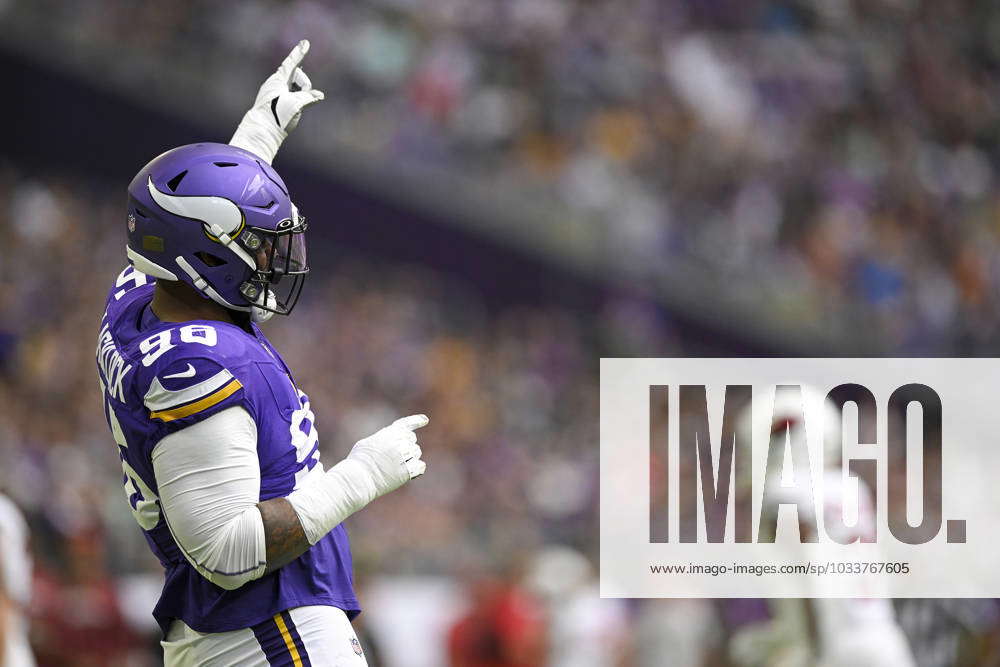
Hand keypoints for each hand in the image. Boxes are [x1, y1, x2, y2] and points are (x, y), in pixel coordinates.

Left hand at [229, 39, 324, 163]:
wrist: (262, 132)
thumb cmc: (277, 117)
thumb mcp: (296, 105)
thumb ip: (309, 97)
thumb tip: (320, 95)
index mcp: (278, 80)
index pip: (291, 63)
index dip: (299, 53)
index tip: (306, 42)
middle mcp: (276, 83)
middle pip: (297, 76)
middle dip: (305, 85)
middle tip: (303, 99)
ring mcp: (276, 92)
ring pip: (296, 87)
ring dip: (302, 94)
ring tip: (295, 108)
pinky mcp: (277, 101)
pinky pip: (293, 94)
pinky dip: (298, 99)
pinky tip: (294, 109)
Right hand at [347, 414, 427, 498]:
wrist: (357, 479)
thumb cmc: (358, 462)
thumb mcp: (366, 443)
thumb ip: (381, 438)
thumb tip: (391, 438)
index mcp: (386, 435)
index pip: (404, 424)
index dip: (416, 420)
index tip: (425, 420)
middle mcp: (396, 444)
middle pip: (411, 438)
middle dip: (407, 444)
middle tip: (395, 454)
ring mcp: (401, 458)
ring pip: (416, 451)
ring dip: (411, 456)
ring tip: (396, 464)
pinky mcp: (405, 472)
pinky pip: (420, 466)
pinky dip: (417, 467)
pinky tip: (409, 471)